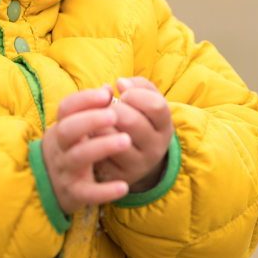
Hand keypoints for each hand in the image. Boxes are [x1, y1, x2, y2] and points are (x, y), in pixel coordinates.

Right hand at [41, 85, 131, 215]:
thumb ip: (90, 110)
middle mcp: (60, 148)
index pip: (66, 108)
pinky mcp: (73, 193)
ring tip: (126, 140)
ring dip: (102, 146)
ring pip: (78, 157)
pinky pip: (86, 193)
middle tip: (114, 115)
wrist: (47, 189)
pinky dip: (104, 191)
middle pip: (68, 130)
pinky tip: (123, 187)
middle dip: (90, 120)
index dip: (84, 99)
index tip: (106, 94)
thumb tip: (107, 88)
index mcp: (61, 128)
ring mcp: (65, 170)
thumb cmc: (69, 151)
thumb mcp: (74, 129)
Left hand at [93, 77, 173, 192]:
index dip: (136, 94)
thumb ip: (137, 85)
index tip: (124, 93)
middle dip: (114, 108)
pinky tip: (93, 136)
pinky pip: (101, 153)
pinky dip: (92, 139)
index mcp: (165, 127)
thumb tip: (120, 82)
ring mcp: (139, 164)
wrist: (132, 160)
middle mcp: (156, 148)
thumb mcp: (145, 102)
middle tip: (109, 109)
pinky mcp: (119, 175)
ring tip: (100, 121)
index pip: (156, 106)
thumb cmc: (136, 121)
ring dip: (100, 123)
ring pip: (113, 137)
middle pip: (132, 121)